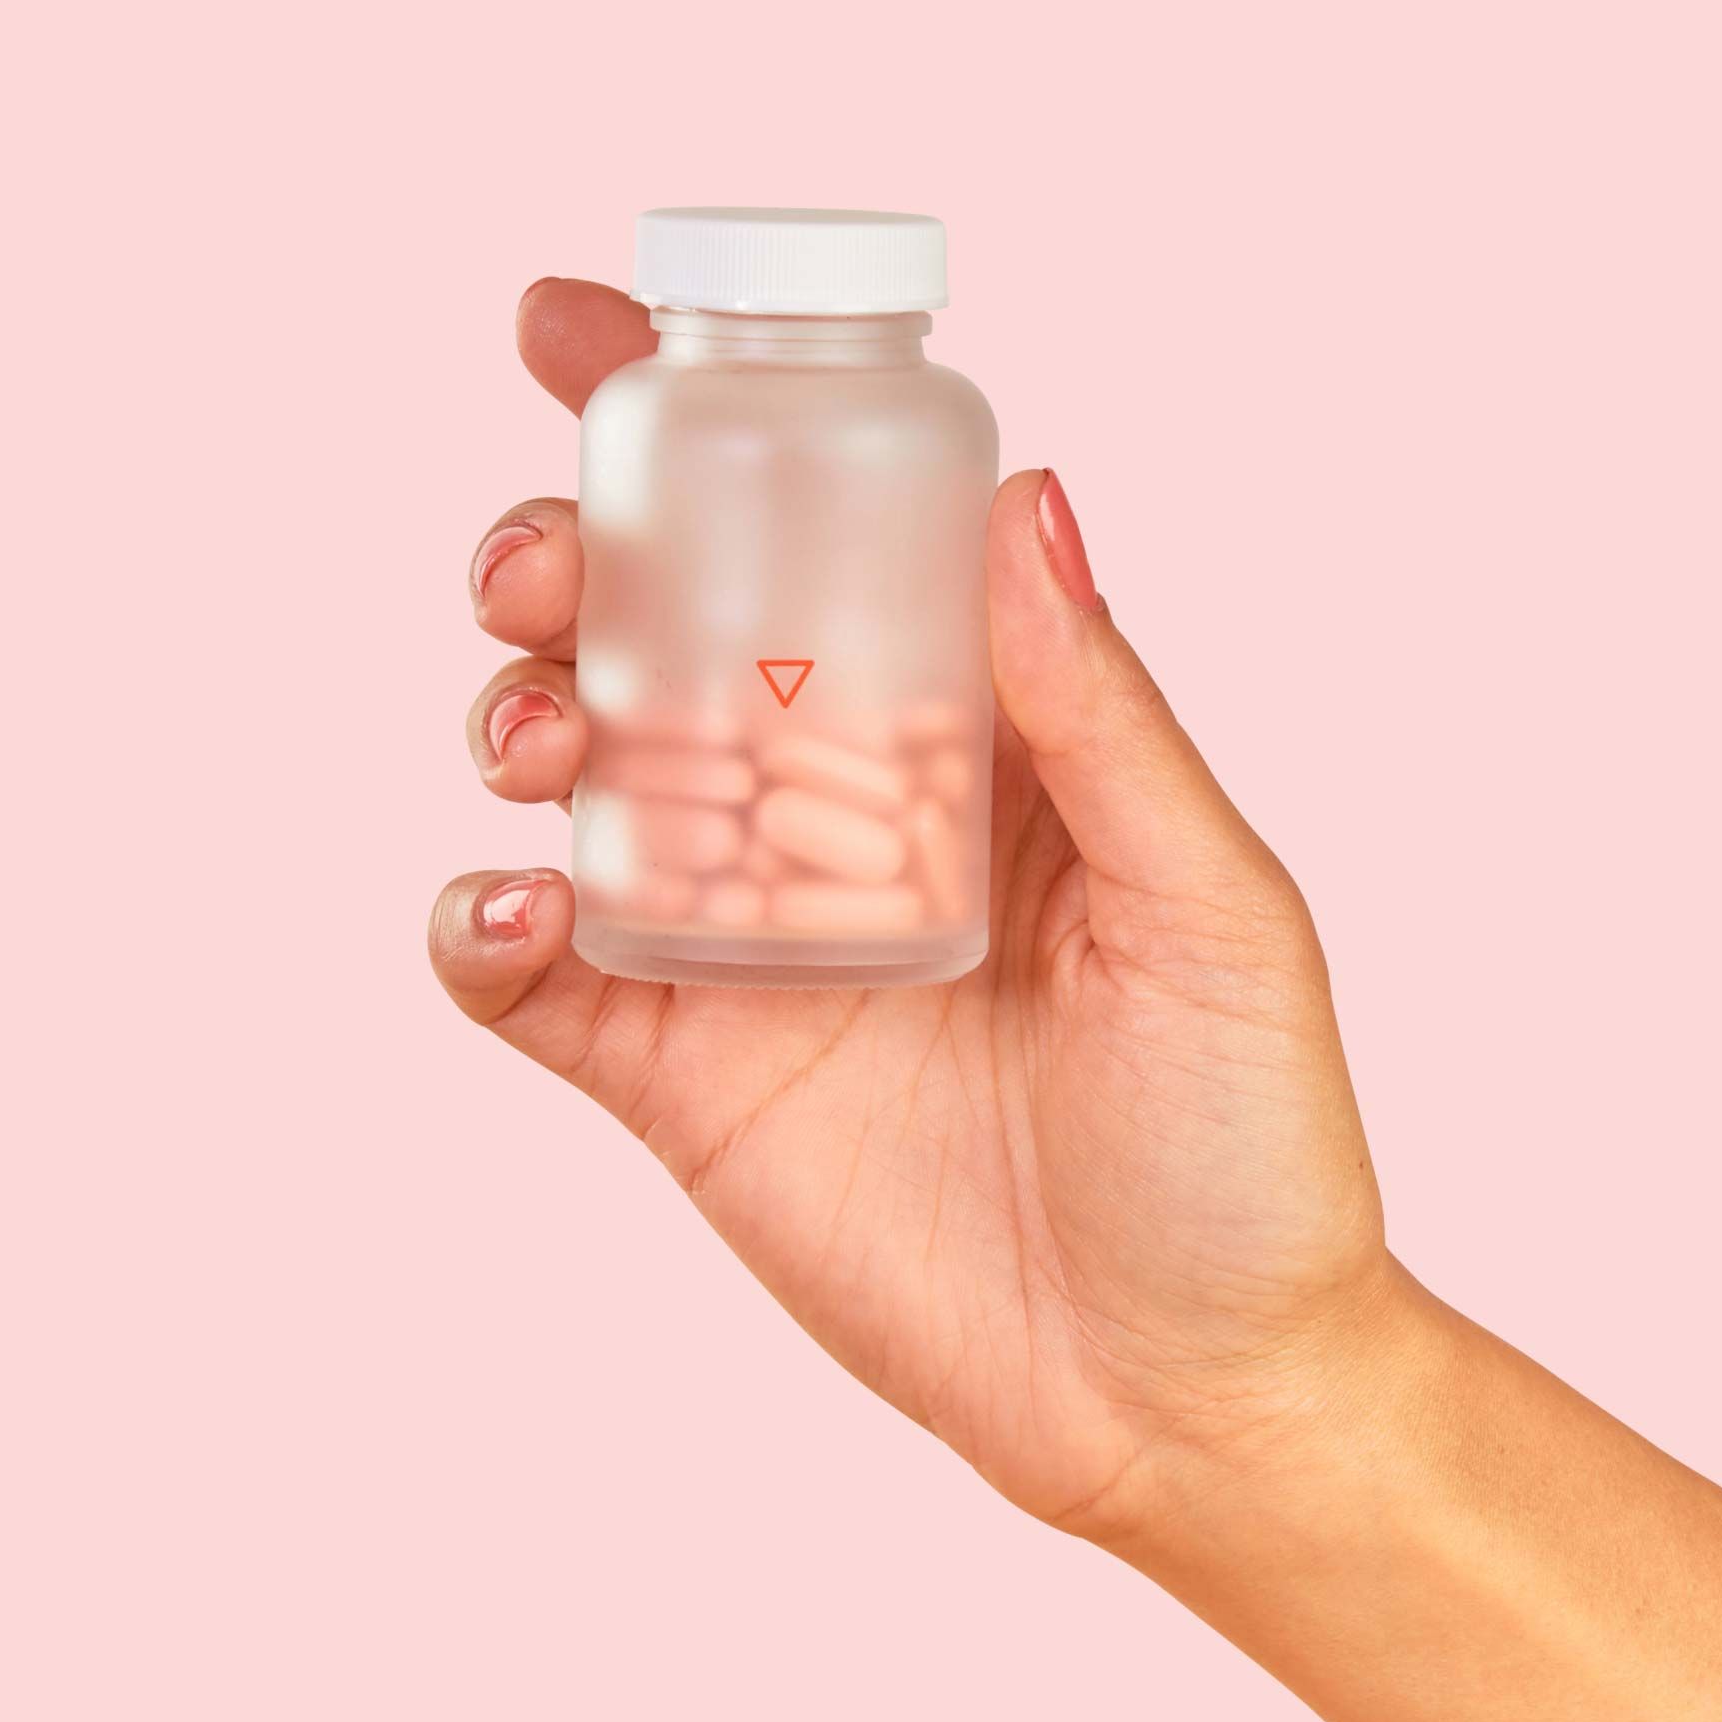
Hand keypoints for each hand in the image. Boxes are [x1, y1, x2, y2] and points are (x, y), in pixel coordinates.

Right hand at [430, 278, 1395, 1544]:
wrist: (1183, 1387)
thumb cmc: (1239, 1139)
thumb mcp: (1209, 907)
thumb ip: (1100, 712)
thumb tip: (1029, 492)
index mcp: (955, 732)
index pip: (808, 538)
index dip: (681, 421)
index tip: (578, 333)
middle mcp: (826, 807)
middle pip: (646, 631)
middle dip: (558, 559)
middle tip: (542, 567)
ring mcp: (734, 932)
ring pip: (568, 770)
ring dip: (511, 712)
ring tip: (543, 732)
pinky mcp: (668, 1064)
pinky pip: (528, 970)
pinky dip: (482, 918)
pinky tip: (520, 901)